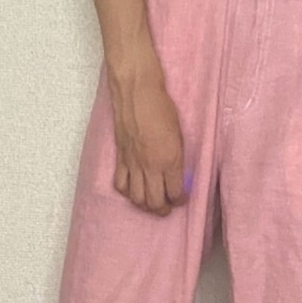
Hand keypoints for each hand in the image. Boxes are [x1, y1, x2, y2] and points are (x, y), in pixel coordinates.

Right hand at [107, 58, 188, 216]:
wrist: (137, 93)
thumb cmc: (162, 108)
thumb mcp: (180, 134)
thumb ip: (179, 157)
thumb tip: (179, 174)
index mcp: (169, 160)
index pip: (175, 193)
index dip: (180, 199)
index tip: (181, 197)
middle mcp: (150, 166)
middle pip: (155, 202)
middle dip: (163, 209)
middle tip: (167, 207)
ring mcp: (133, 164)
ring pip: (136, 198)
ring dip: (145, 205)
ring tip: (151, 202)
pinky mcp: (120, 158)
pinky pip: (120, 184)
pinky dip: (127, 192)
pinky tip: (133, 189)